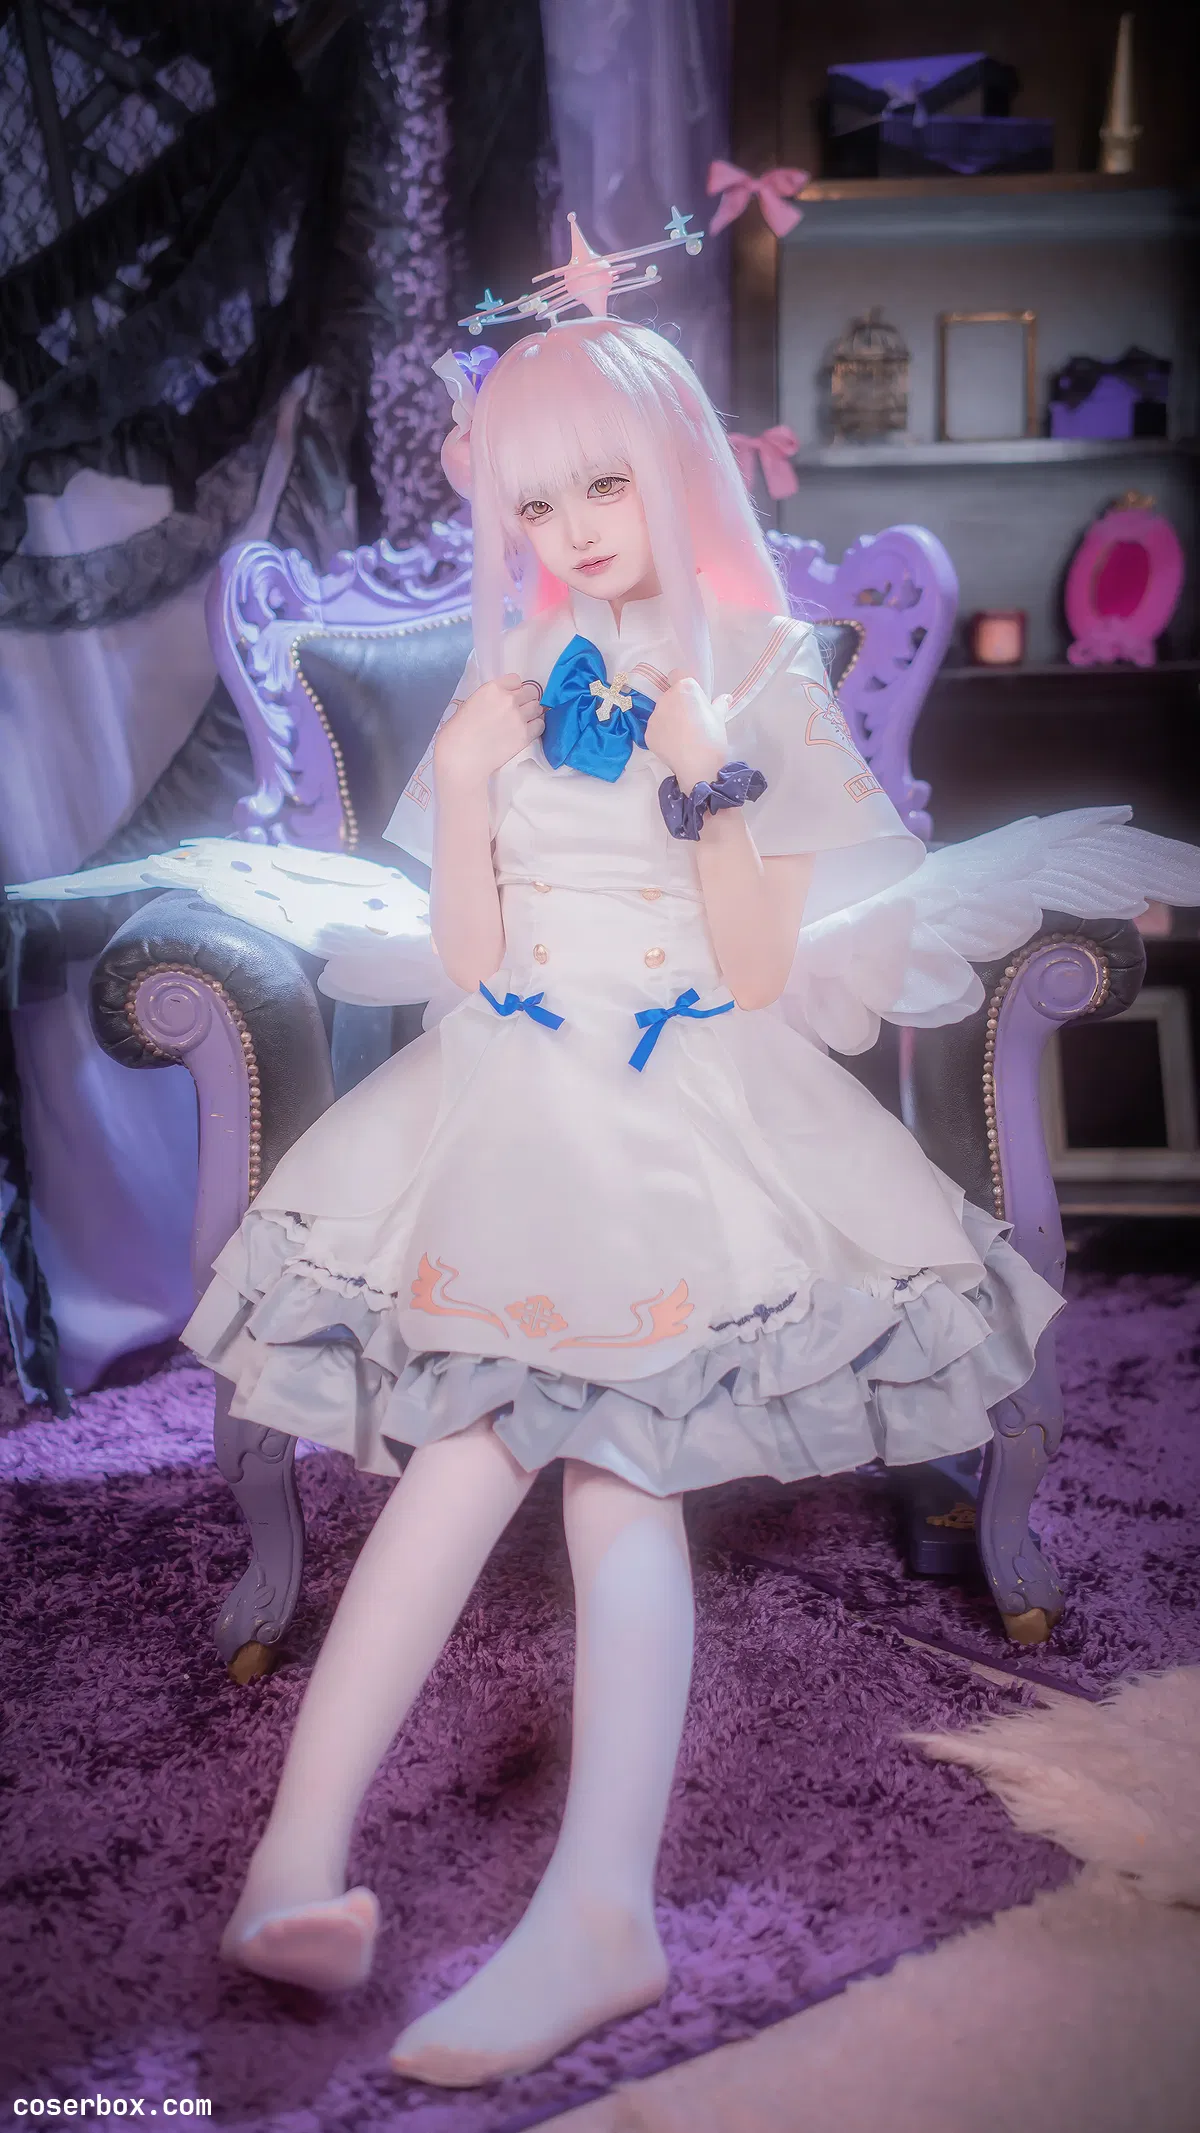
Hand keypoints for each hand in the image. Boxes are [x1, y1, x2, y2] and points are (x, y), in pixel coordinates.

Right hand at [433, 674, 543, 785]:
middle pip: (531, 692)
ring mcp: (519, 717)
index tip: (509, 697)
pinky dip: (536, 726)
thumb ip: (490, 698)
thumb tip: (501, 702)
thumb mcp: (470, 704)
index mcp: (492, 688)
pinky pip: (540, 724)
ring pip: (537, 707)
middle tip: (518, 710)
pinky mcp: (525, 735)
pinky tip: (527, 731)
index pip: (516, 679)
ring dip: (532, 713)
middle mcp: (509, 699)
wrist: (461, 757)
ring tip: (523, 721)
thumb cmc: (457, 732)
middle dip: (526, 699)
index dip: (514, 689)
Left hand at [644, 669, 725, 790]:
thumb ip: (720, 704)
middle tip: (690, 721)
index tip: (691, 697)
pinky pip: (655, 729)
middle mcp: (665, 698)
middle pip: (669, 696)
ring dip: (669, 719)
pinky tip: (674, 745)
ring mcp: (654, 716)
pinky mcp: (648, 733)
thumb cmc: (712, 737)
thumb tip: (725, 698)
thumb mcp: (720, 718)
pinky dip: (662, 735)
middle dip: (677, 704)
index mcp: (684, 688)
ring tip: (682, 736)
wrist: (698, 766)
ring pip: (661, 713)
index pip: (678, 675)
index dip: (684, 685)